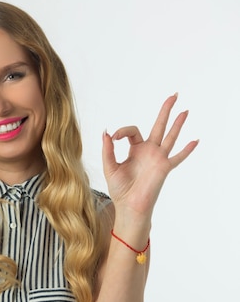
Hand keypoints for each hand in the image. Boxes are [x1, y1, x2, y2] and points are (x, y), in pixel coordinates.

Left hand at [102, 93, 198, 219]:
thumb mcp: (109, 166)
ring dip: (178, 124)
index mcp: (135, 149)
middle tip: (173, 95)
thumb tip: (105, 132)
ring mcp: (158, 158)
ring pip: (170, 136)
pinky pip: (178, 157)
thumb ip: (108, 150)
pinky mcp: (164, 167)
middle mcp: (148, 151)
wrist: (128, 205)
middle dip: (165, 111)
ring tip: (185, 110)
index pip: (132, 131)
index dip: (122, 130)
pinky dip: (187, 150)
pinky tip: (195, 141)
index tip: (113, 137)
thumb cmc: (119, 189)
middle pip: (159, 126)